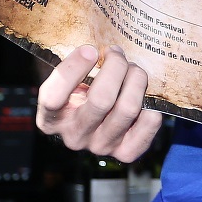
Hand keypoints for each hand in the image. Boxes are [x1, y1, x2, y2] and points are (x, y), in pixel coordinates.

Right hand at [36, 44, 162, 161]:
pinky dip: (151, 103)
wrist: (96, 120)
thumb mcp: (69, 79)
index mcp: (50, 118)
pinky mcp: (126, 152)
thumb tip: (93, 52)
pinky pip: (148, 122)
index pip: (53, 97)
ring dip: (135, 79)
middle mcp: (74, 137)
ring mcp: (100, 146)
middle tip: (117, 53)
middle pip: (101, 99)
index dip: (73, 69)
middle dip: (116, 67)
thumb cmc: (81, 91)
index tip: (91, 49)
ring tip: (133, 69)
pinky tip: (142, 94)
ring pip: (128, 108)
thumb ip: (75, 66)